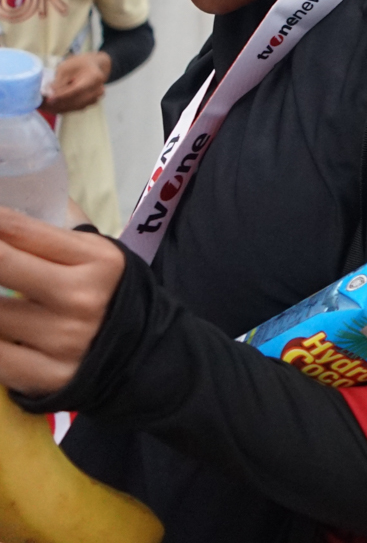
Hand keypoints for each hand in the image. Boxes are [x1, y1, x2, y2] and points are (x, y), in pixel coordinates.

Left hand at [0, 207, 124, 395]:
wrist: (142, 355)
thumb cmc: (107, 294)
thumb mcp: (95, 255)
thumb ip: (53, 230)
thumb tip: (8, 199)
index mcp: (96, 259)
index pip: (20, 229)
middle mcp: (80, 297)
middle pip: (0, 264)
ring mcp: (63, 340)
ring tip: (0, 294)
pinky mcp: (47, 377)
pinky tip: (1, 328)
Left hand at [44, 53, 110, 113]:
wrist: (92, 66)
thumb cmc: (78, 64)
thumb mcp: (66, 67)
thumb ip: (59, 81)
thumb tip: (50, 95)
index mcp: (94, 77)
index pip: (77, 89)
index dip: (62, 96)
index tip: (48, 100)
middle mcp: (97, 90)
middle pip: (76, 101)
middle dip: (57, 103)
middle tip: (40, 104)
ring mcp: (95, 98)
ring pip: (74, 107)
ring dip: (58, 108)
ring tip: (42, 107)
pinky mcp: (90, 103)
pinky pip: (75, 108)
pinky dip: (63, 109)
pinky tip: (51, 108)